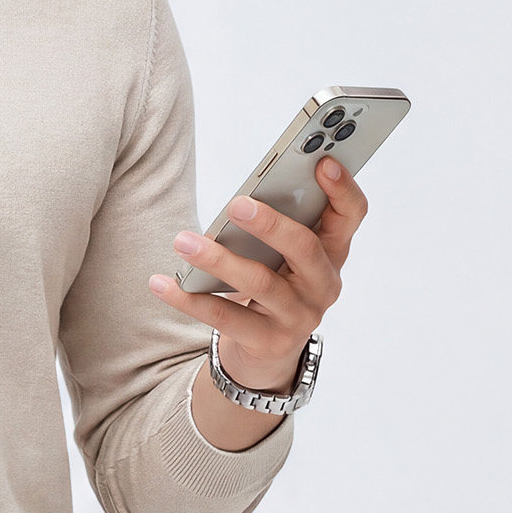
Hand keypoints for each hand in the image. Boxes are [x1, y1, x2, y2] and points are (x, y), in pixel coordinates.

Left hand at [148, 155, 368, 391]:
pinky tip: (161, 283)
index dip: (342, 189)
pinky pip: (226, 318)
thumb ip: (274, 224)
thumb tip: (241, 198)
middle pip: (304, 247)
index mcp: (331, 251)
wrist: (266, 350)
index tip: (324, 162)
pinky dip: (189, 299)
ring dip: (218, 259)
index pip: (350, 216)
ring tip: (182, 241)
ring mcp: (300, 316)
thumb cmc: (273, 283)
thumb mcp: (281, 254)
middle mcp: (323, 283)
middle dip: (270, 223)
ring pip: (260, 283)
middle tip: (235, 204)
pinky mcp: (270, 342)